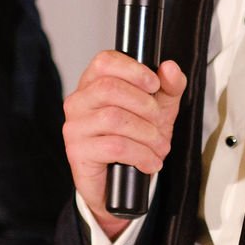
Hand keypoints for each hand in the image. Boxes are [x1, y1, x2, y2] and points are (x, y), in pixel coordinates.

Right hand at [61, 52, 187, 239]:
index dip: (133, 69)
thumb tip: (170, 69)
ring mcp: (74, 127)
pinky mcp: (77, 152)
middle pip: (110, 88)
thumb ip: (169, 87)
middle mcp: (78, 102)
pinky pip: (114, 147)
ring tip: (160, 146)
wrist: (121, 184)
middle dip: (145, 105)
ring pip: (114, 119)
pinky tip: (149, 162)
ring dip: (147, 134)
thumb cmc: (134, 139)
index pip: (104, 61)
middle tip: (159, 123)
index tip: (154, 85)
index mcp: (93, 84)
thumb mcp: (159, 110)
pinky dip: (141, 154)